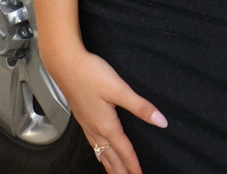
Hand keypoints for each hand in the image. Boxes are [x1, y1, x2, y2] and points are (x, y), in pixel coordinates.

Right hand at [47, 46, 166, 173]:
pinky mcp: (81, 117)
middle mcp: (95, 129)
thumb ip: (140, 107)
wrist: (65, 64)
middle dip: (121, 171)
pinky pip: (92, 143)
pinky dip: (98, 153)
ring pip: (100, 152)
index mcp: (106, 125)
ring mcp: (86, 124)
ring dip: (109, 165)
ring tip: (116, 173)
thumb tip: (161, 122)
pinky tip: (99, 150)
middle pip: (110, 158)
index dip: (133, 165)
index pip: (124, 151)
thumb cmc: (90, 74)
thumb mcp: (119, 89)